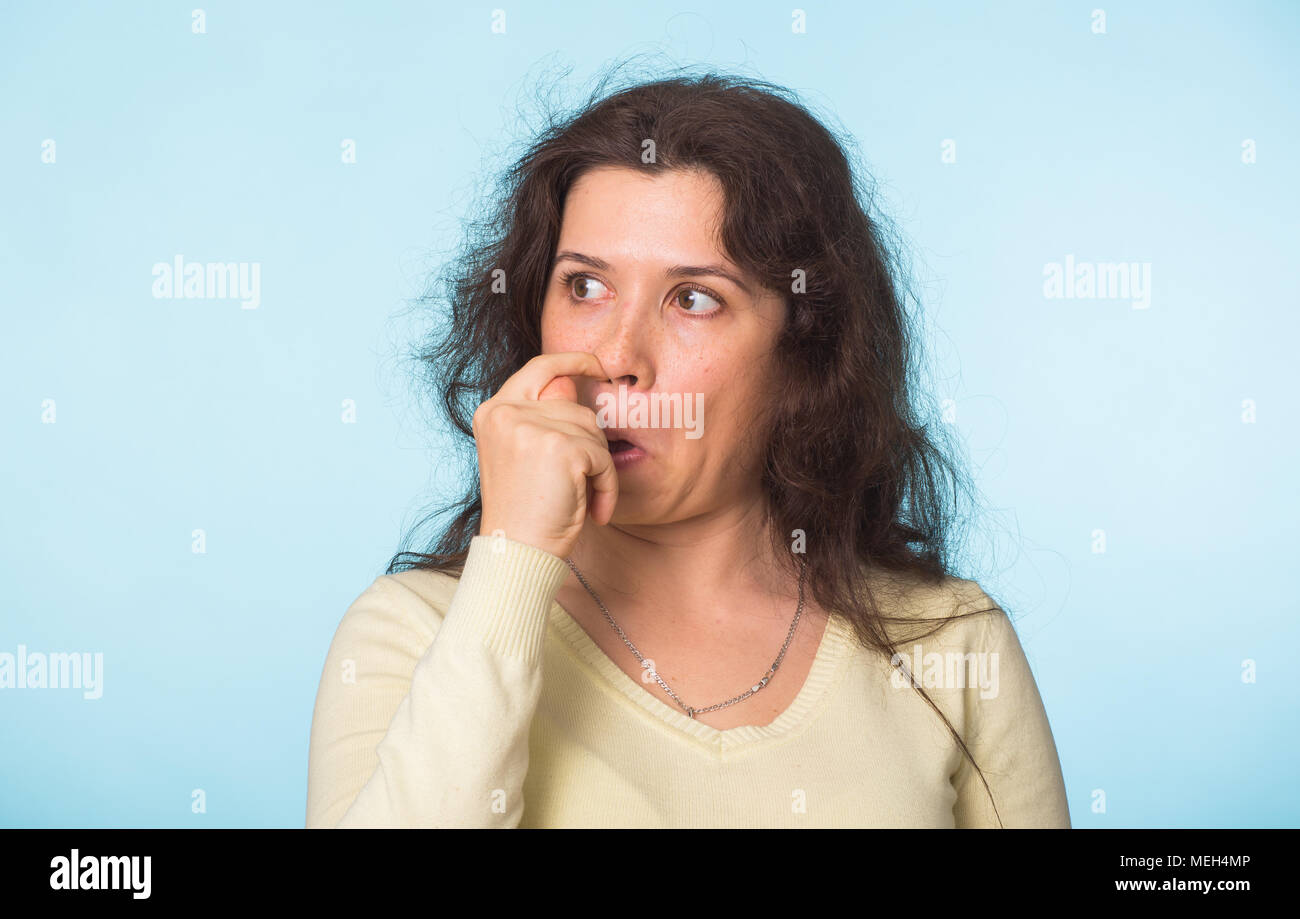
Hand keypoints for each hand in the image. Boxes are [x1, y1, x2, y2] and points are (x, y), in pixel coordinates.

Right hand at [473, 352, 616, 558]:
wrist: (517, 553)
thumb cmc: (523, 513)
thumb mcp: (520, 454)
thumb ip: (540, 420)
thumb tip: (576, 387)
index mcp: (493, 412)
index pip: (539, 368)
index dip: (571, 361)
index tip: (597, 364)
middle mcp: (507, 412)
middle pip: (576, 409)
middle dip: (588, 447)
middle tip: (576, 486)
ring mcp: (533, 426)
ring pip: (593, 432)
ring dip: (598, 470)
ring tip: (580, 500)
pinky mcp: (561, 446)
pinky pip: (604, 457)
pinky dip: (607, 487)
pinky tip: (591, 510)